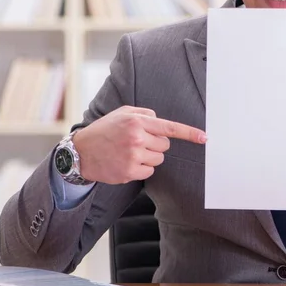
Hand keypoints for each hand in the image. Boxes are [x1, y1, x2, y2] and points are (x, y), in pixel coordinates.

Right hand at [71, 106, 206, 184]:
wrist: (81, 152)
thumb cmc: (105, 130)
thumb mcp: (122, 113)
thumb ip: (145, 114)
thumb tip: (161, 121)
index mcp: (137, 122)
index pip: (169, 128)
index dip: (189, 133)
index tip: (204, 138)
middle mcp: (136, 138)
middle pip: (165, 146)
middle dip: (156, 144)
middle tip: (137, 142)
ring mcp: (133, 157)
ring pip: (158, 159)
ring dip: (149, 156)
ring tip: (130, 152)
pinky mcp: (129, 172)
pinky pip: (149, 171)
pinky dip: (142, 168)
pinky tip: (127, 162)